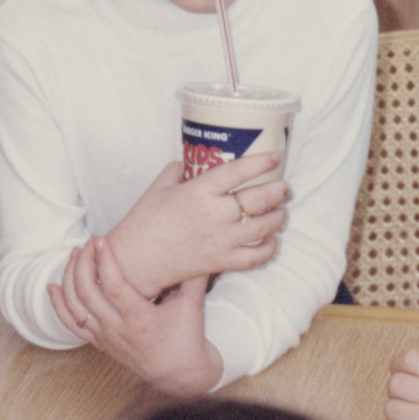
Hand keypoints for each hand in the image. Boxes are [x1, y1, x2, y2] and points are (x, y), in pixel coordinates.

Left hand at [48, 237, 223, 396]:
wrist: (179, 374)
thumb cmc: (187, 337)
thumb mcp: (193, 305)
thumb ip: (193, 275)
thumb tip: (196, 245)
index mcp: (141, 320)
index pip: (114, 286)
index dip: (104, 262)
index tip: (100, 240)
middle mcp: (118, 330)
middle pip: (88, 293)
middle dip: (84, 263)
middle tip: (90, 242)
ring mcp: (105, 338)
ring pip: (75, 306)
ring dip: (70, 278)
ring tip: (77, 255)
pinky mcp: (99, 343)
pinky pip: (71, 324)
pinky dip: (58, 305)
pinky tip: (52, 287)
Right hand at [105, 154, 289, 298]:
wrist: (135, 261)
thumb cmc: (144, 221)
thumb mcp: (158, 187)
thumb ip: (176, 170)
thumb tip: (187, 162)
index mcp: (199, 191)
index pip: (239, 171)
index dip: (261, 162)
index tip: (273, 158)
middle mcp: (215, 214)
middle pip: (259, 199)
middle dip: (278, 190)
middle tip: (282, 187)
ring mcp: (221, 240)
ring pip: (264, 226)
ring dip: (278, 217)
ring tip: (280, 211)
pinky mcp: (221, 262)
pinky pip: (256, 256)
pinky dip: (269, 248)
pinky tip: (271, 240)